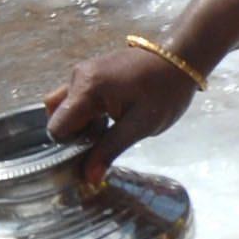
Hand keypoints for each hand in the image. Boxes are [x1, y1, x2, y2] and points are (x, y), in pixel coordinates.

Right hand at [40, 38, 202, 166]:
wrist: (180, 60)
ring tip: (105, 134)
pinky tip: (107, 121)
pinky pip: (77, 98)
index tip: (87, 156)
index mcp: (87, 88)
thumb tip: (88, 178)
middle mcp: (78, 77)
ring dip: (78, 124)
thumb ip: (110, 150)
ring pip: (65, 106)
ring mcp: (84, 72)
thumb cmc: (165, 92)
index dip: (67, 146)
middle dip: (72, 135)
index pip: (57, 126)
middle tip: (98, 146)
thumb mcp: (140, 125)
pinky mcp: (93, 72)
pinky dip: (85, 113)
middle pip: (57, 115)